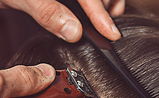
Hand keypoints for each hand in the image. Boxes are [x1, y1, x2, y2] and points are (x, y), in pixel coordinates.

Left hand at [0, 0, 124, 41]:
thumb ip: (47, 11)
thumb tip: (73, 30)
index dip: (101, 12)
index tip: (110, 32)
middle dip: (106, 4)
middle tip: (105, 27)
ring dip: (100, 4)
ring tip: (98, 21)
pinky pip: (81, 0)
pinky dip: (89, 6)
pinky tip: (85, 16)